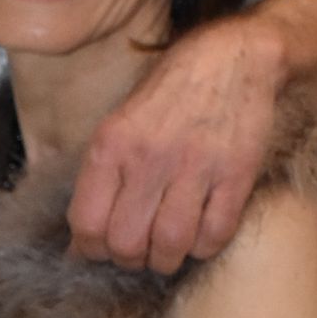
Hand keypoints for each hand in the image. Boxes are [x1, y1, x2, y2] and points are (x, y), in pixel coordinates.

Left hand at [67, 8, 286, 271]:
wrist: (233, 58)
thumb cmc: (169, 95)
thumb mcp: (119, 124)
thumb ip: (98, 180)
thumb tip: (80, 245)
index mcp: (112, 143)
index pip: (86, 223)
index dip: (90, 250)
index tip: (101, 249)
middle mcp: (150, 156)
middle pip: (126, 244)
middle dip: (129, 259)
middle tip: (138, 250)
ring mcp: (196, 166)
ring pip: (170, 246)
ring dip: (166, 260)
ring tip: (167, 248)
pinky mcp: (236, 174)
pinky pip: (214, 235)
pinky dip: (204, 247)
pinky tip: (199, 234)